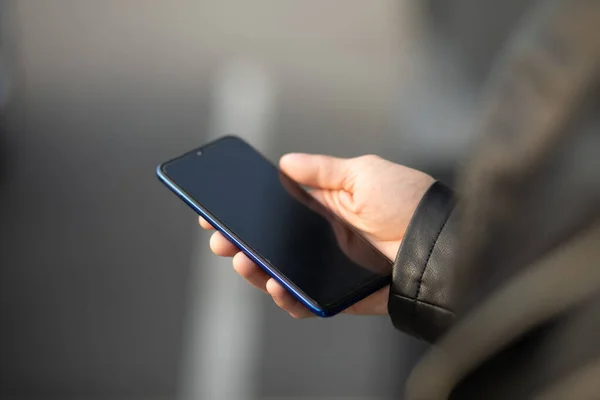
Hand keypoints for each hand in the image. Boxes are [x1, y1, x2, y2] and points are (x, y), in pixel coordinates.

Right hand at [200, 153, 433, 317]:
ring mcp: (329, 267)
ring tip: (241, 260)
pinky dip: (286, 297)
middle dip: (240, 241)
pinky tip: (275, 285)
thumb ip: (322, 171)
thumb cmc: (408, 203)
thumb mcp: (363, 174)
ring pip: (281, 272)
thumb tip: (284, 162)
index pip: (277, 210)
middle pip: (272, 243)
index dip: (248, 211)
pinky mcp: (339, 294)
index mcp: (326, 206)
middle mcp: (323, 237)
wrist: (439, 246)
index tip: (218, 210)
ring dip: (255, 269)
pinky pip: (305, 300)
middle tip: (220, 239)